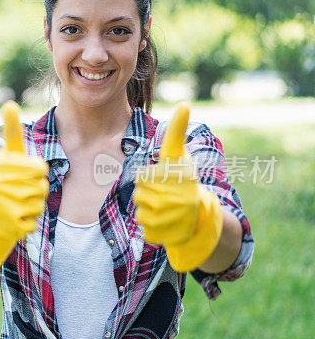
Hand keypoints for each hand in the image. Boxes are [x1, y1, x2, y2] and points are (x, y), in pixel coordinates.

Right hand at [0, 101, 48, 274]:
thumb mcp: (4, 156)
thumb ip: (11, 131)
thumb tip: (10, 103)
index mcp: (2, 166)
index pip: (38, 167)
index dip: (36, 171)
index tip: (27, 172)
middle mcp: (1, 184)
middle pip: (42, 186)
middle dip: (35, 190)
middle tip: (20, 191)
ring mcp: (6, 205)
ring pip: (39, 204)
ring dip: (32, 206)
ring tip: (15, 204)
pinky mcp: (11, 225)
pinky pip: (34, 221)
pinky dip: (27, 221)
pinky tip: (13, 218)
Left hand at [133, 102, 222, 271]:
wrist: (200, 217)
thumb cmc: (183, 180)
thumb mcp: (180, 155)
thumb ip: (177, 132)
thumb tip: (184, 103)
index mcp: (175, 178)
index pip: (141, 177)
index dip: (148, 177)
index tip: (163, 179)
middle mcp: (174, 199)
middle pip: (137, 194)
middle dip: (147, 193)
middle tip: (164, 194)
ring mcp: (168, 219)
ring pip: (139, 211)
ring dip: (147, 209)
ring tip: (165, 208)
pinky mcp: (163, 235)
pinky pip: (143, 228)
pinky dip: (151, 226)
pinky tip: (165, 222)